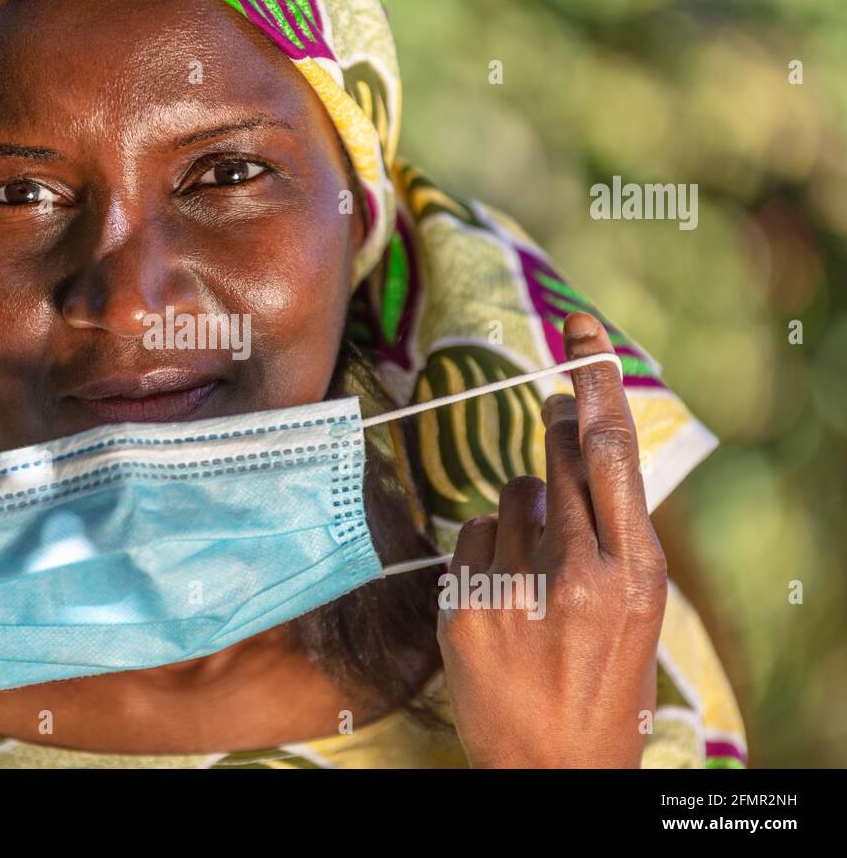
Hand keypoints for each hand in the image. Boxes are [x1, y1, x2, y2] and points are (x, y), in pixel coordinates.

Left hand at [437, 312, 666, 767]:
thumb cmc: (601, 680)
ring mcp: (513, 593)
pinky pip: (469, 539)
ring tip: (537, 572)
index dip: (596, 383)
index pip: (613, 454)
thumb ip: (611, 528)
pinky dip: (483, 552)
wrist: (552, 768)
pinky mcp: (463, 610)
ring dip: (520, 513)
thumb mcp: (635, 607)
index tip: (581, 329)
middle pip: (558, 459)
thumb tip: (571, 440)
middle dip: (557, 431)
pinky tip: (502, 596)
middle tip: (556, 413)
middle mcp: (576, 577)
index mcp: (635, 575)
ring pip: (507, 497)